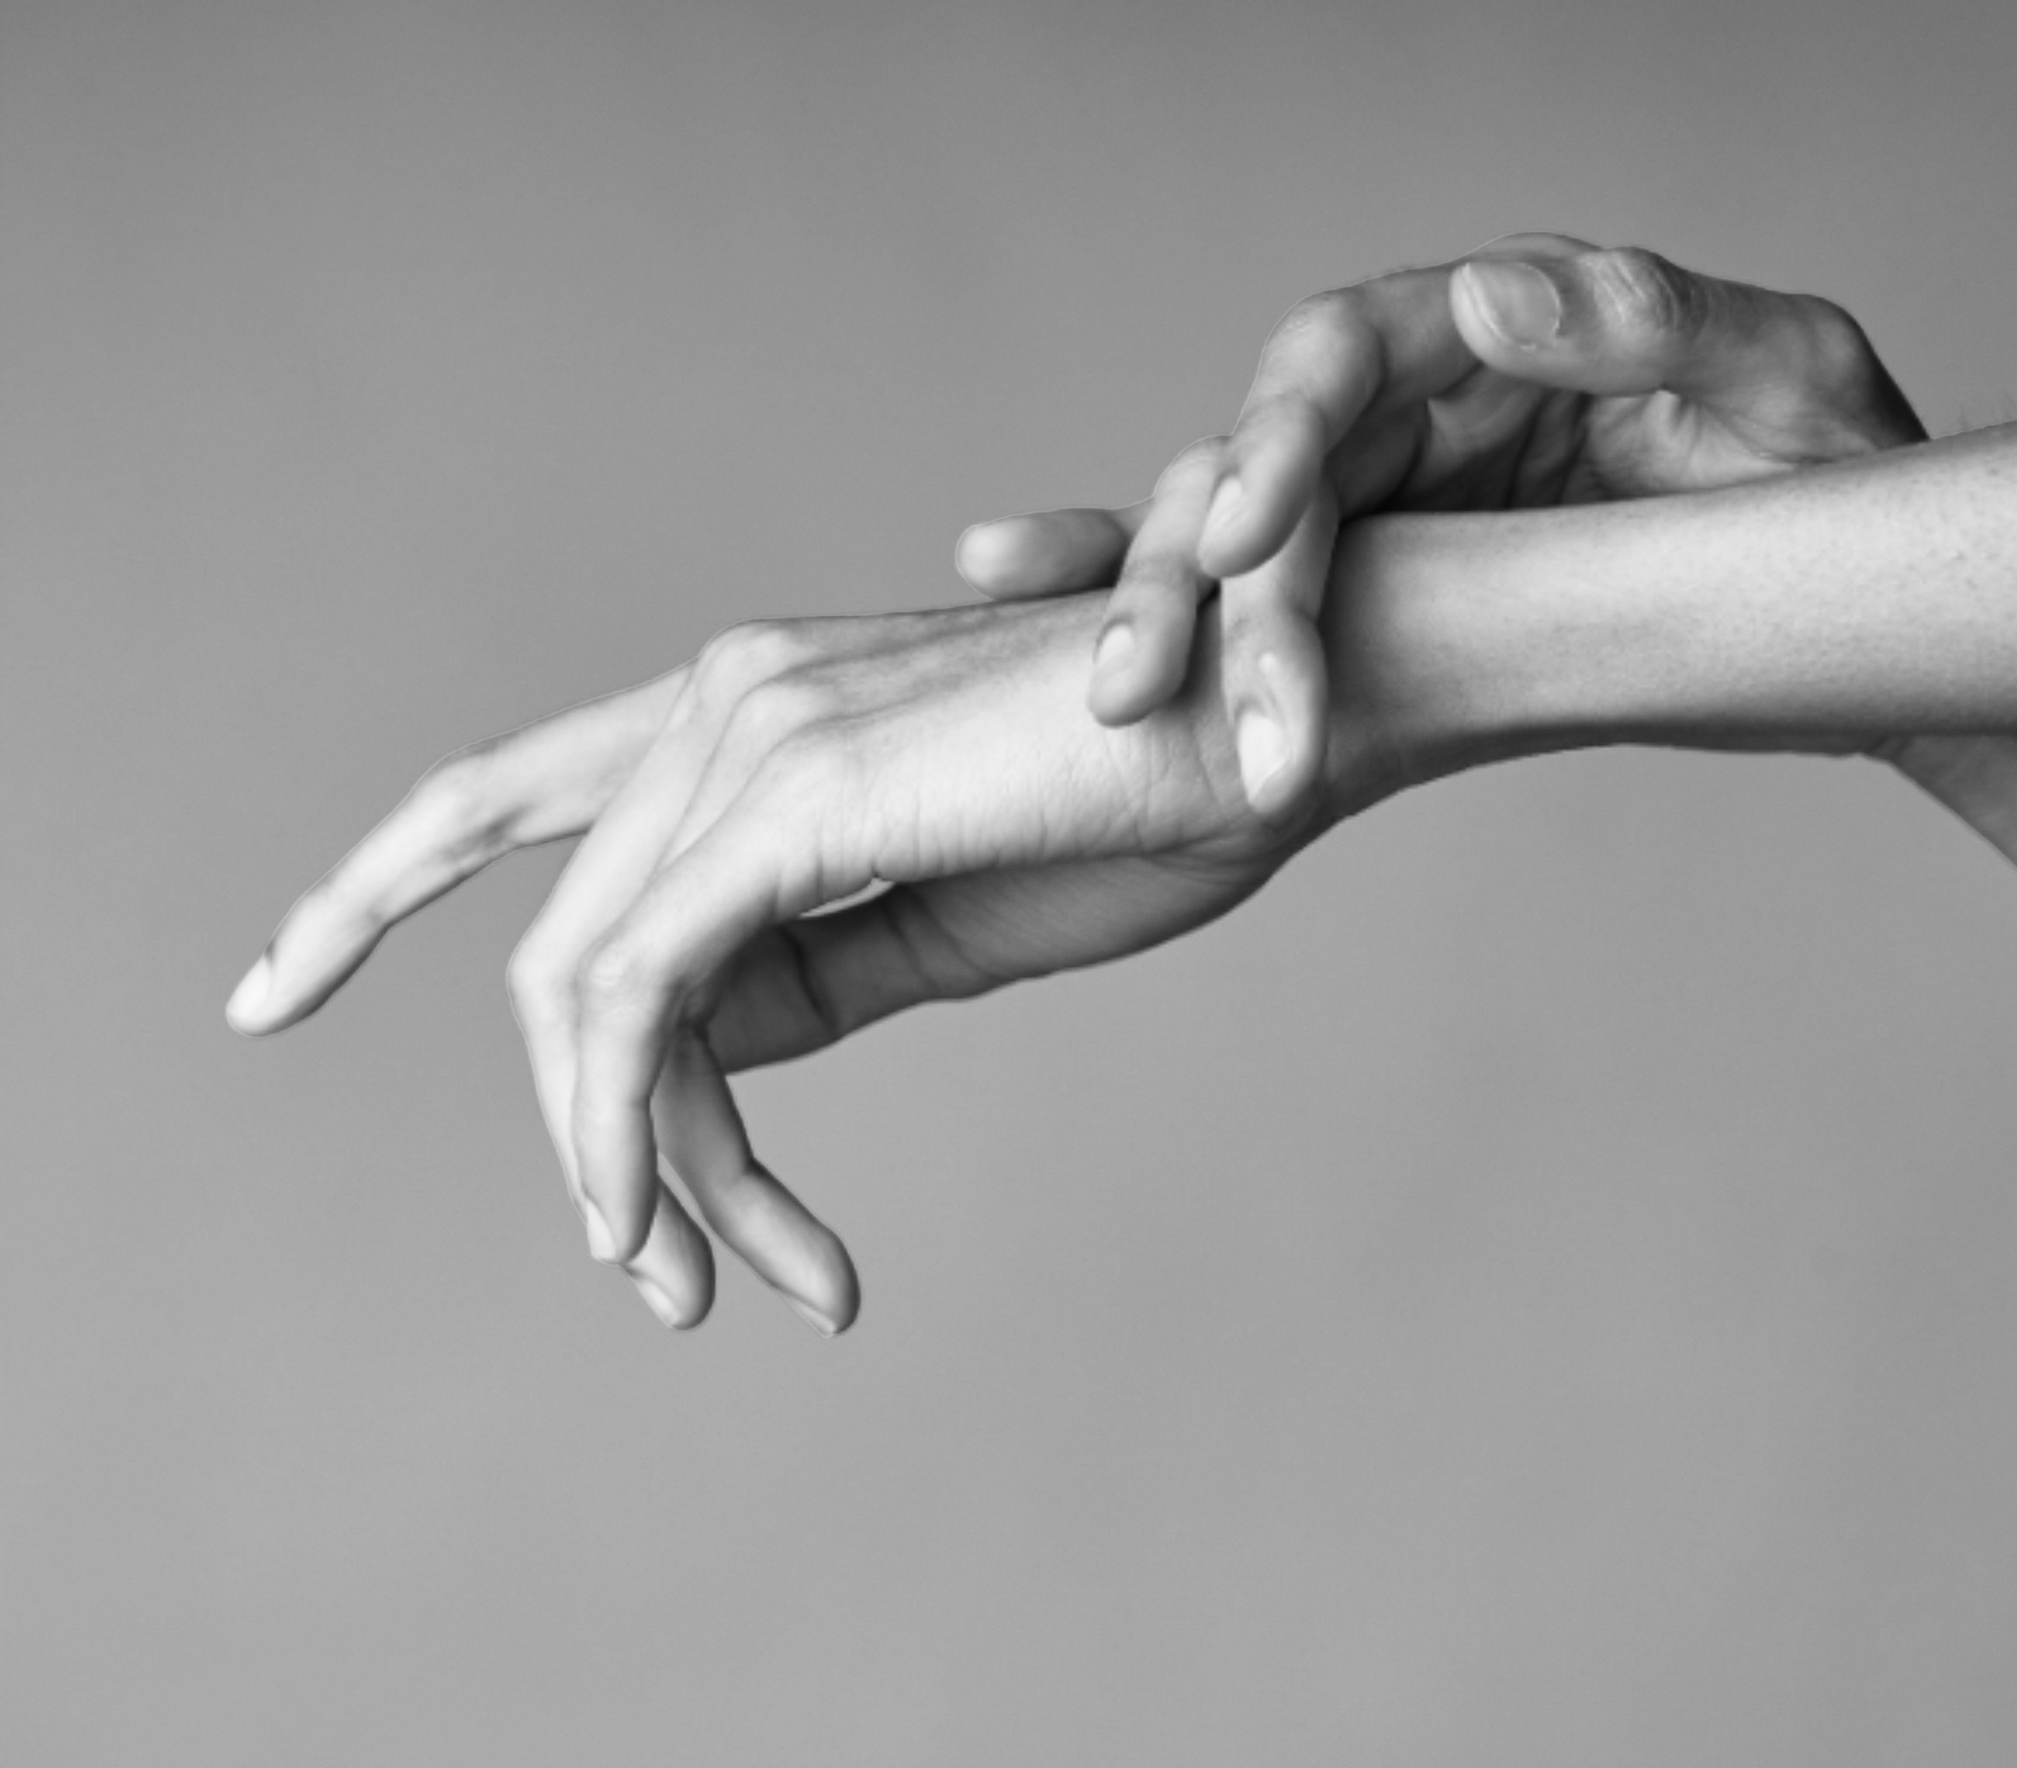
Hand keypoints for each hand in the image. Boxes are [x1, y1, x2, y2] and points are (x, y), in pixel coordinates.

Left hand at [226, 596, 1321, 1332]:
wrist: (1292, 711)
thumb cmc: (1150, 805)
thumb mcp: (942, 921)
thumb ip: (808, 969)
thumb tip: (689, 1049)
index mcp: (746, 705)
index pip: (497, 794)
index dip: (357, 888)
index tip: (269, 983)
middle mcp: (719, 696)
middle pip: (552, 951)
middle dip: (574, 1136)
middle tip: (648, 1280)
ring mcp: (745, 733)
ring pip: (588, 994)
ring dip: (630, 1168)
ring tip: (703, 1285)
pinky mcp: (788, 802)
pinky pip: (642, 998)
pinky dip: (639, 1131)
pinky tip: (686, 1233)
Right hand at [957, 232, 1925, 801]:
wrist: (1871, 604)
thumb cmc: (1841, 470)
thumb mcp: (1790, 378)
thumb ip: (1651, 322)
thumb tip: (1488, 294)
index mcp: (1495, 334)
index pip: (1343, 356)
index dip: (1275, 436)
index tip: (1244, 537)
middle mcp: (1421, 411)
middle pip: (1263, 470)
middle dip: (1202, 580)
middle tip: (1151, 690)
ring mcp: (1396, 510)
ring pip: (1242, 557)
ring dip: (1176, 631)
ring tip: (1125, 714)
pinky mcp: (1390, 602)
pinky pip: (1271, 621)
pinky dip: (1189, 648)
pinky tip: (1111, 690)